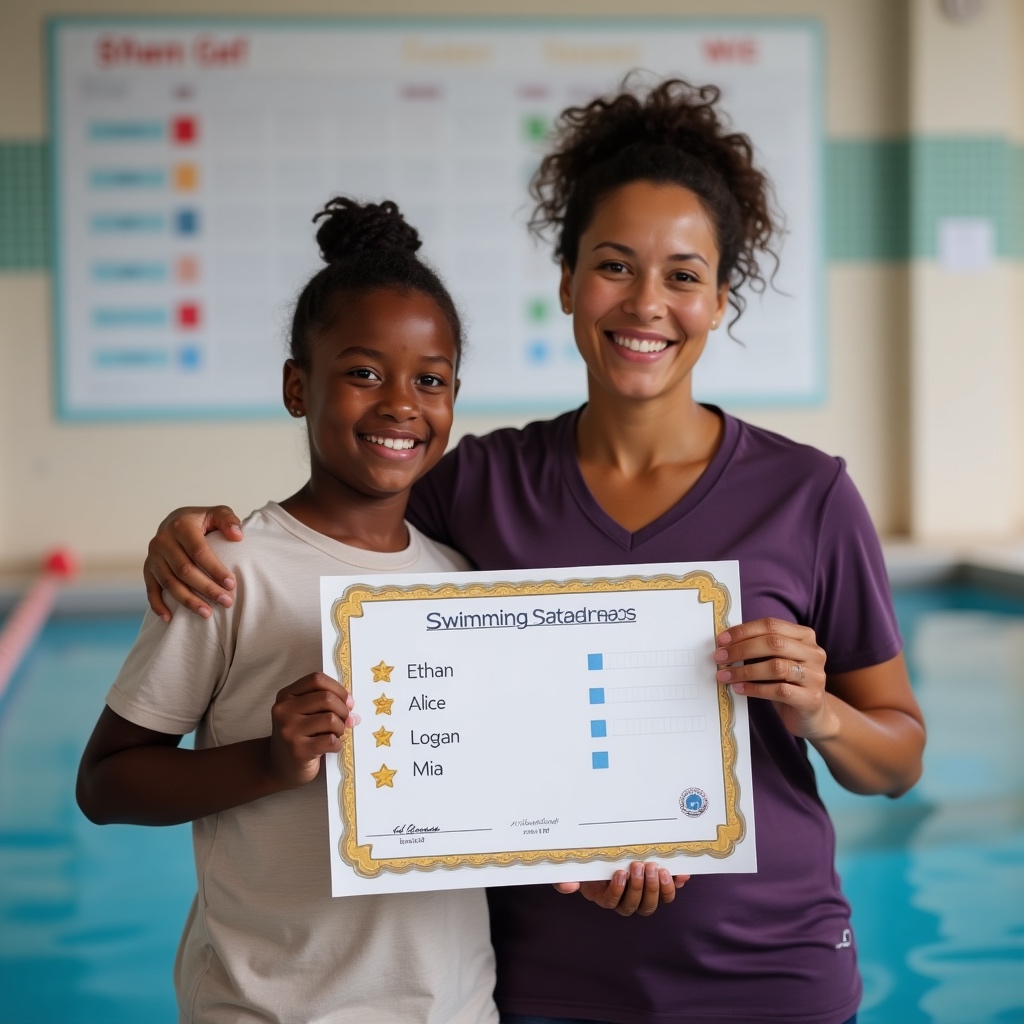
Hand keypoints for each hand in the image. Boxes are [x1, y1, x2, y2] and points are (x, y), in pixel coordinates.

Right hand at [144, 505, 242, 620]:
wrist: (175, 522)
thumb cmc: (203, 521)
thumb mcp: (218, 513)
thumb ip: (229, 520)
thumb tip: (237, 536)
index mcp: (181, 526)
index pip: (199, 552)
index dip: (215, 569)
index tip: (231, 584)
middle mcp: (162, 541)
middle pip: (184, 570)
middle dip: (206, 588)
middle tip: (226, 602)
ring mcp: (153, 557)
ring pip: (169, 583)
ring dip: (188, 601)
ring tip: (207, 614)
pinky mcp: (147, 569)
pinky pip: (150, 590)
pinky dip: (158, 605)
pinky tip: (170, 619)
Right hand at [268, 672, 358, 788]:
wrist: (279, 767)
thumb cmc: (298, 736)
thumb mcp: (303, 713)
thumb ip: (323, 703)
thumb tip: (351, 704)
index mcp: (286, 695)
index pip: (317, 679)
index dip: (338, 689)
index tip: (347, 701)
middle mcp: (284, 710)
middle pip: (326, 698)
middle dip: (343, 710)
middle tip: (345, 721)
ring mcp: (289, 730)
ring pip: (331, 719)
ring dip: (341, 728)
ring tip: (336, 734)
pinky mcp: (298, 750)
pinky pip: (330, 740)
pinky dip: (338, 744)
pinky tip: (332, 747)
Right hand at [553, 861, 687, 915]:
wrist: (607, 854)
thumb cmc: (590, 865)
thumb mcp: (575, 870)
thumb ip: (565, 879)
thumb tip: (567, 885)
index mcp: (607, 897)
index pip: (613, 902)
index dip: (618, 891)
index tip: (620, 873)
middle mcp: (626, 900)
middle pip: (637, 906)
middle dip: (640, 888)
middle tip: (640, 866)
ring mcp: (644, 895)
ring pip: (653, 903)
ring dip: (656, 888)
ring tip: (656, 868)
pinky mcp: (658, 886)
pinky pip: (668, 891)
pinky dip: (675, 884)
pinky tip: (680, 875)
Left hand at [715, 617, 835, 740]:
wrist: (812, 715)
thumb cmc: (788, 683)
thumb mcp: (776, 660)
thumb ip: (759, 648)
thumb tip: (725, 642)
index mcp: (805, 636)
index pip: (772, 625)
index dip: (744, 630)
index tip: (722, 639)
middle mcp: (814, 653)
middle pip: (774, 643)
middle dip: (742, 649)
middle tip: (720, 658)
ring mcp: (815, 676)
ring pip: (776, 667)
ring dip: (745, 671)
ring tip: (725, 676)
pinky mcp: (811, 698)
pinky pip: (779, 691)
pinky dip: (755, 689)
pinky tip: (739, 689)